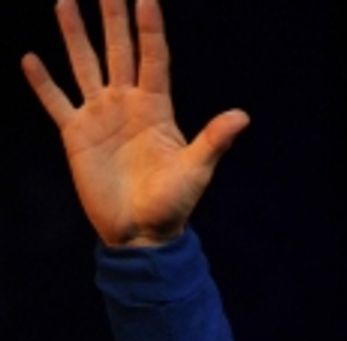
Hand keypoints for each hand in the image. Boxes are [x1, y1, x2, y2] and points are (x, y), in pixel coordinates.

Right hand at [21, 0, 248, 246]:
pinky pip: (56, 103)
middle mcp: (126, 104)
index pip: (152, 57)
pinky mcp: (76, 136)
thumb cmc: (172, 206)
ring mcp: (100, 117)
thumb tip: (242, 117)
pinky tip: (30, 58)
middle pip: (118, 51)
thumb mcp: (195, 171)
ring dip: (74, 35)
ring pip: (84, 65)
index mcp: (156, 108)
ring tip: (66, 1)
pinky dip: (43, 83)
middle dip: (113, 18)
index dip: (149, 27)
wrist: (141, 236)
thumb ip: (214, 140)